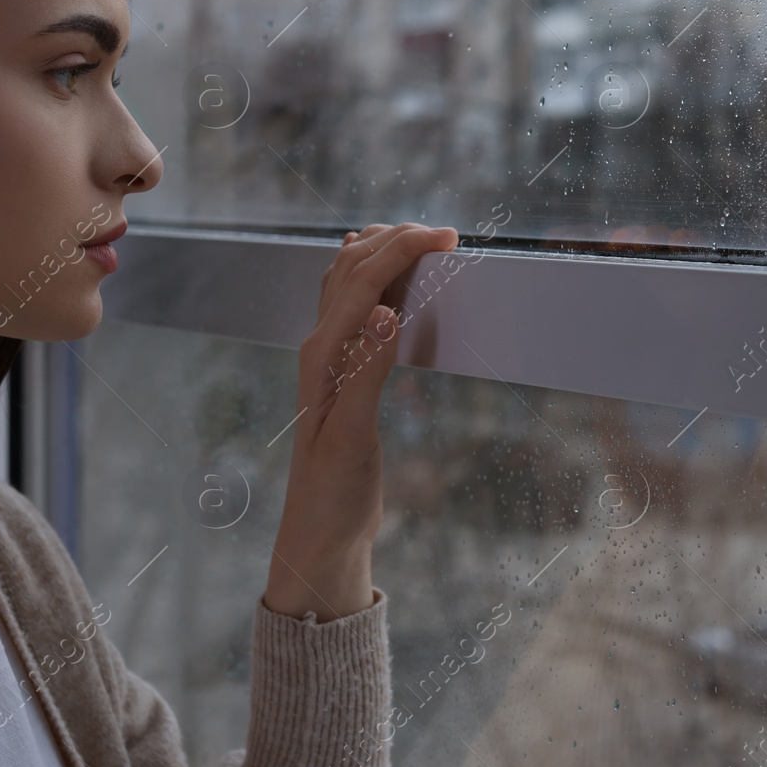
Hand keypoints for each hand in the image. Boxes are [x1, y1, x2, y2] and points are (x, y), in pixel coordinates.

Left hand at [263, 223, 457, 620]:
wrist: (318, 533)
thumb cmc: (334, 493)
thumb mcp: (353, 437)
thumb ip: (368, 371)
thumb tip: (388, 310)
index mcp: (323, 355)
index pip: (364, 280)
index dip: (404, 249)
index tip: (448, 237)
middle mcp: (319, 347)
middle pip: (352, 267)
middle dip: (396, 238)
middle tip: (446, 234)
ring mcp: (326, 357)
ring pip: (347, 280)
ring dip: (381, 250)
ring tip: (419, 238)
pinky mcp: (340, 371)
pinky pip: (352, 305)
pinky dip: (373, 277)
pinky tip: (383, 277)